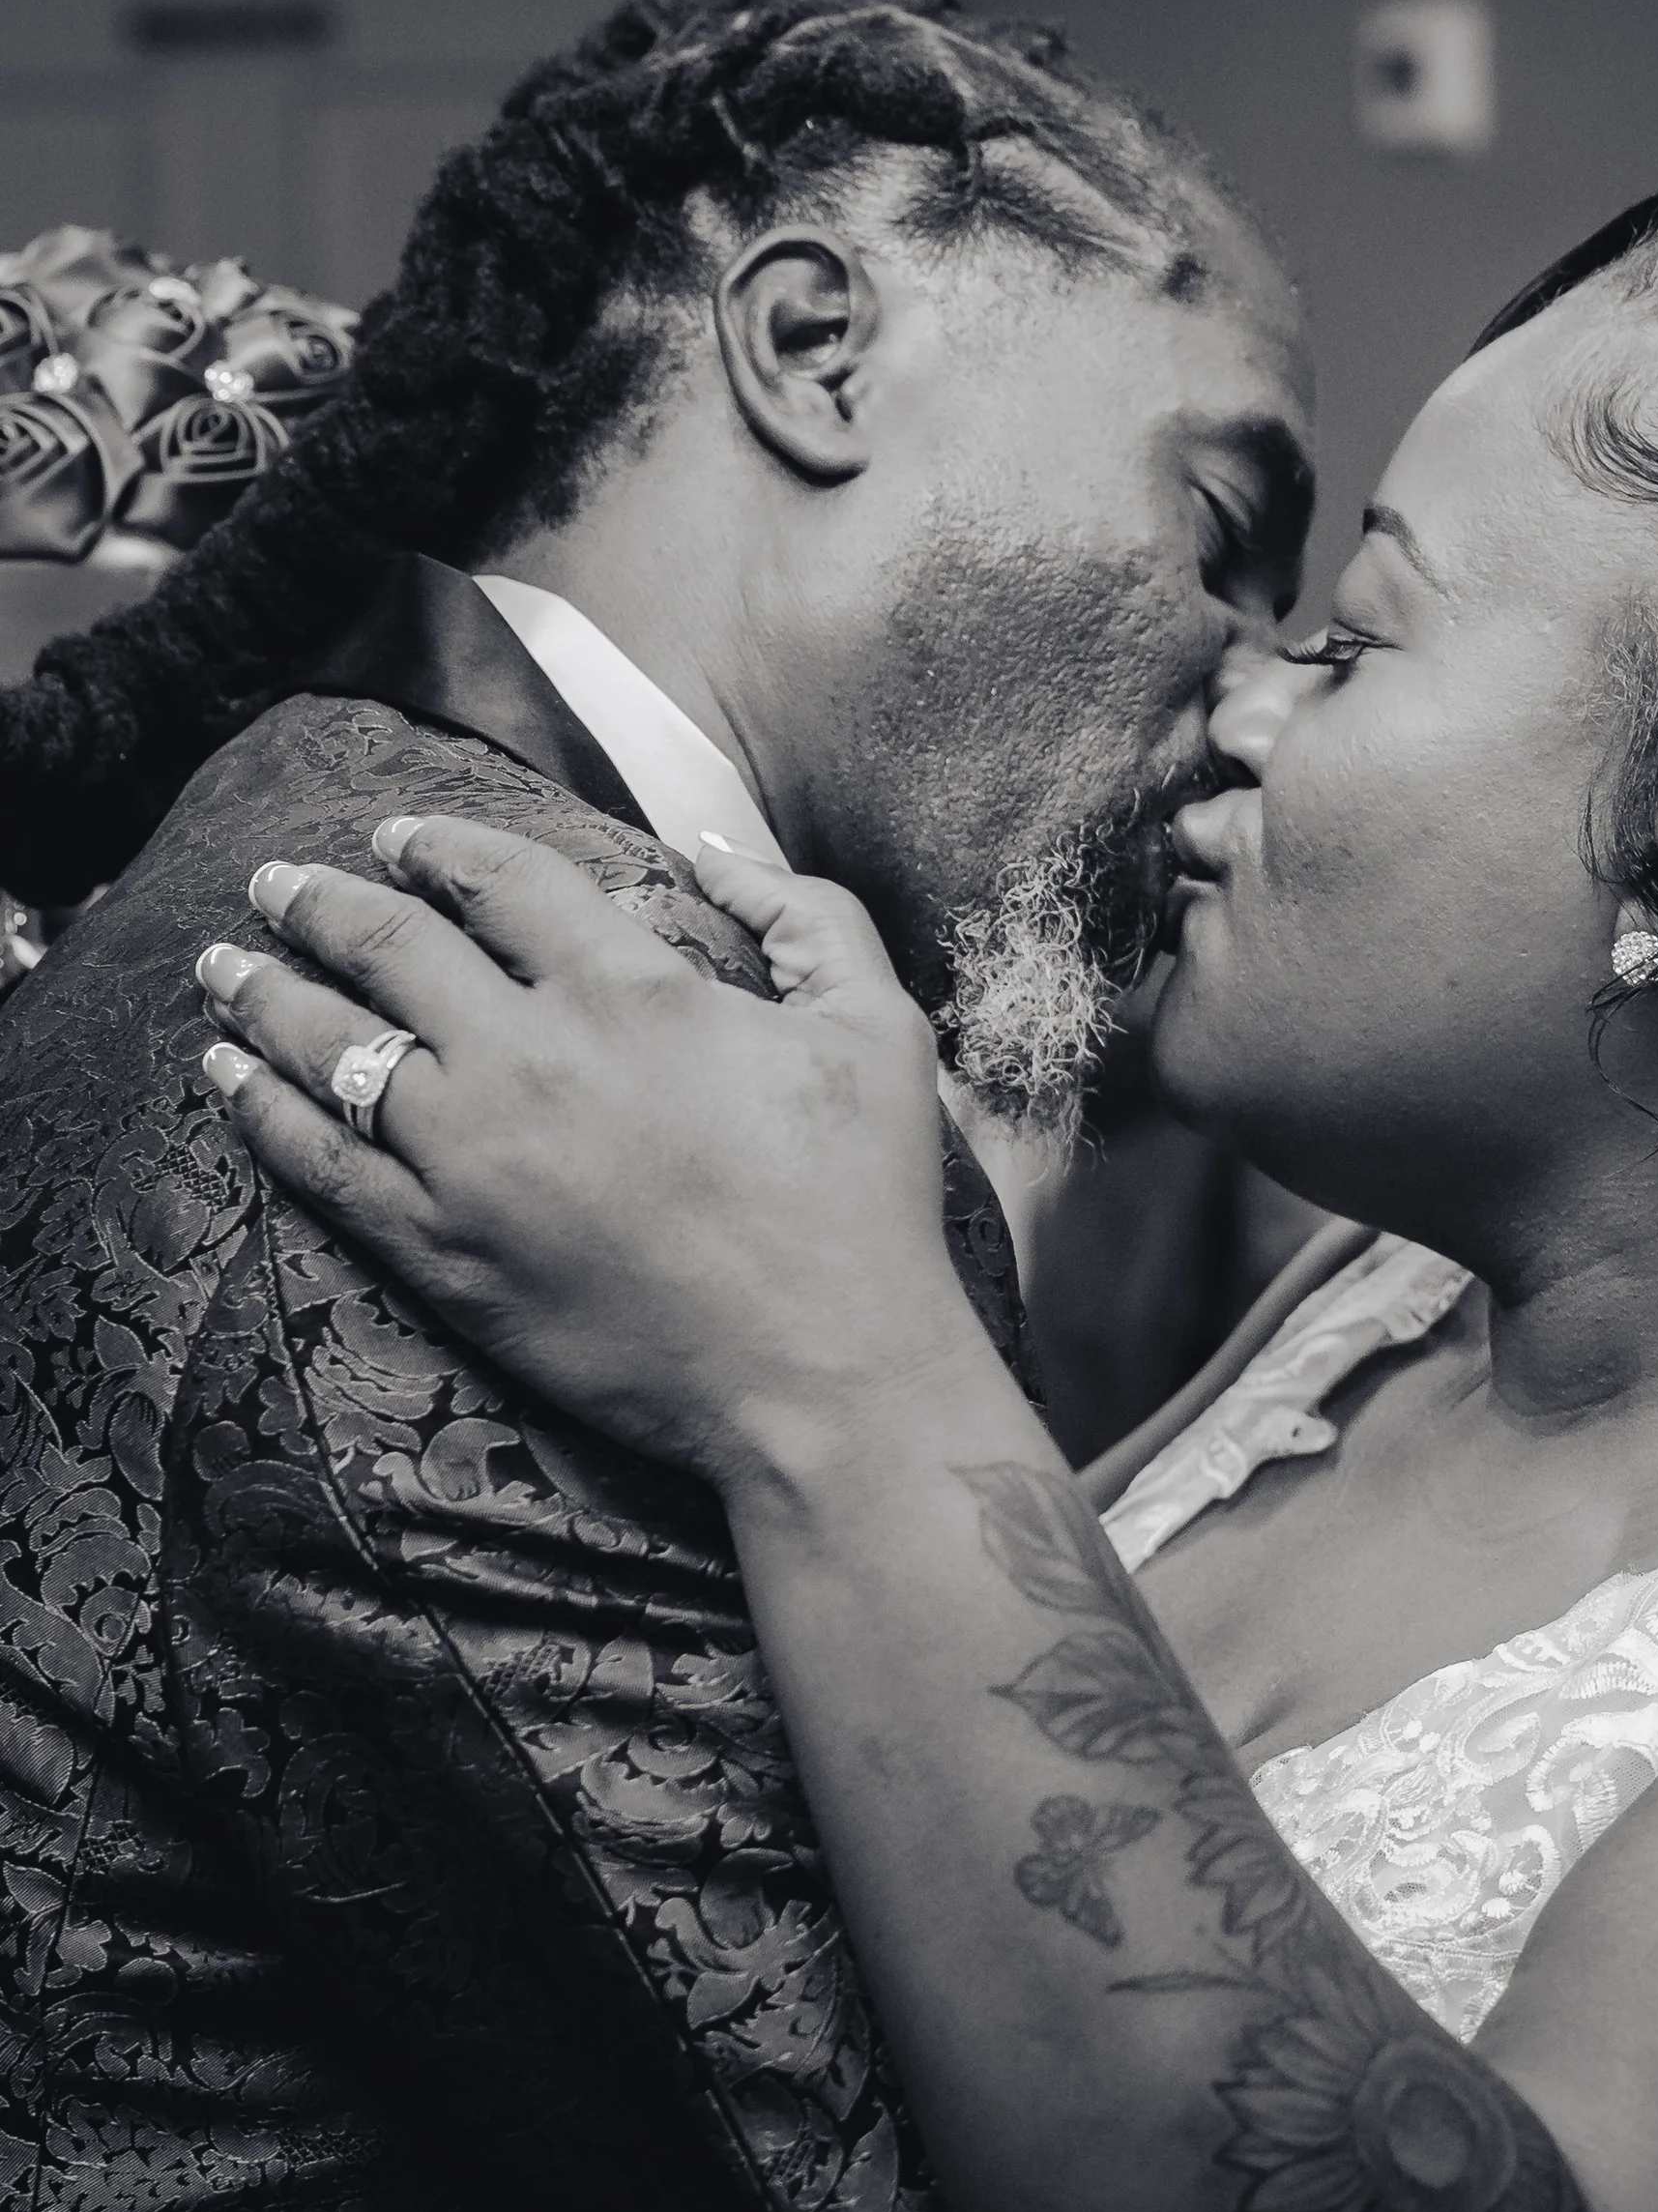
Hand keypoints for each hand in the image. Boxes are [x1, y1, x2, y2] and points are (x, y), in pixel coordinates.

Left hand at [194, 816, 990, 1487]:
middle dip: (320, 902)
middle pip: (391, 946)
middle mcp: (528, 1055)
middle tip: (276, 882)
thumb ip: (805, 913)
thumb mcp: (878, 1025)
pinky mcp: (441, 1250)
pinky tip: (225, 1077)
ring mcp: (469, 1156)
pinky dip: (259, 1110)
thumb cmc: (861, 1202)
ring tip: (224, 964)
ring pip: (333, 1046)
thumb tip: (710, 847)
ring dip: (266, 992)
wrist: (820, 1374)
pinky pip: (320, 1162)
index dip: (439, 846)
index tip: (398, 837)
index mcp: (629, 987)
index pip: (501, 880)